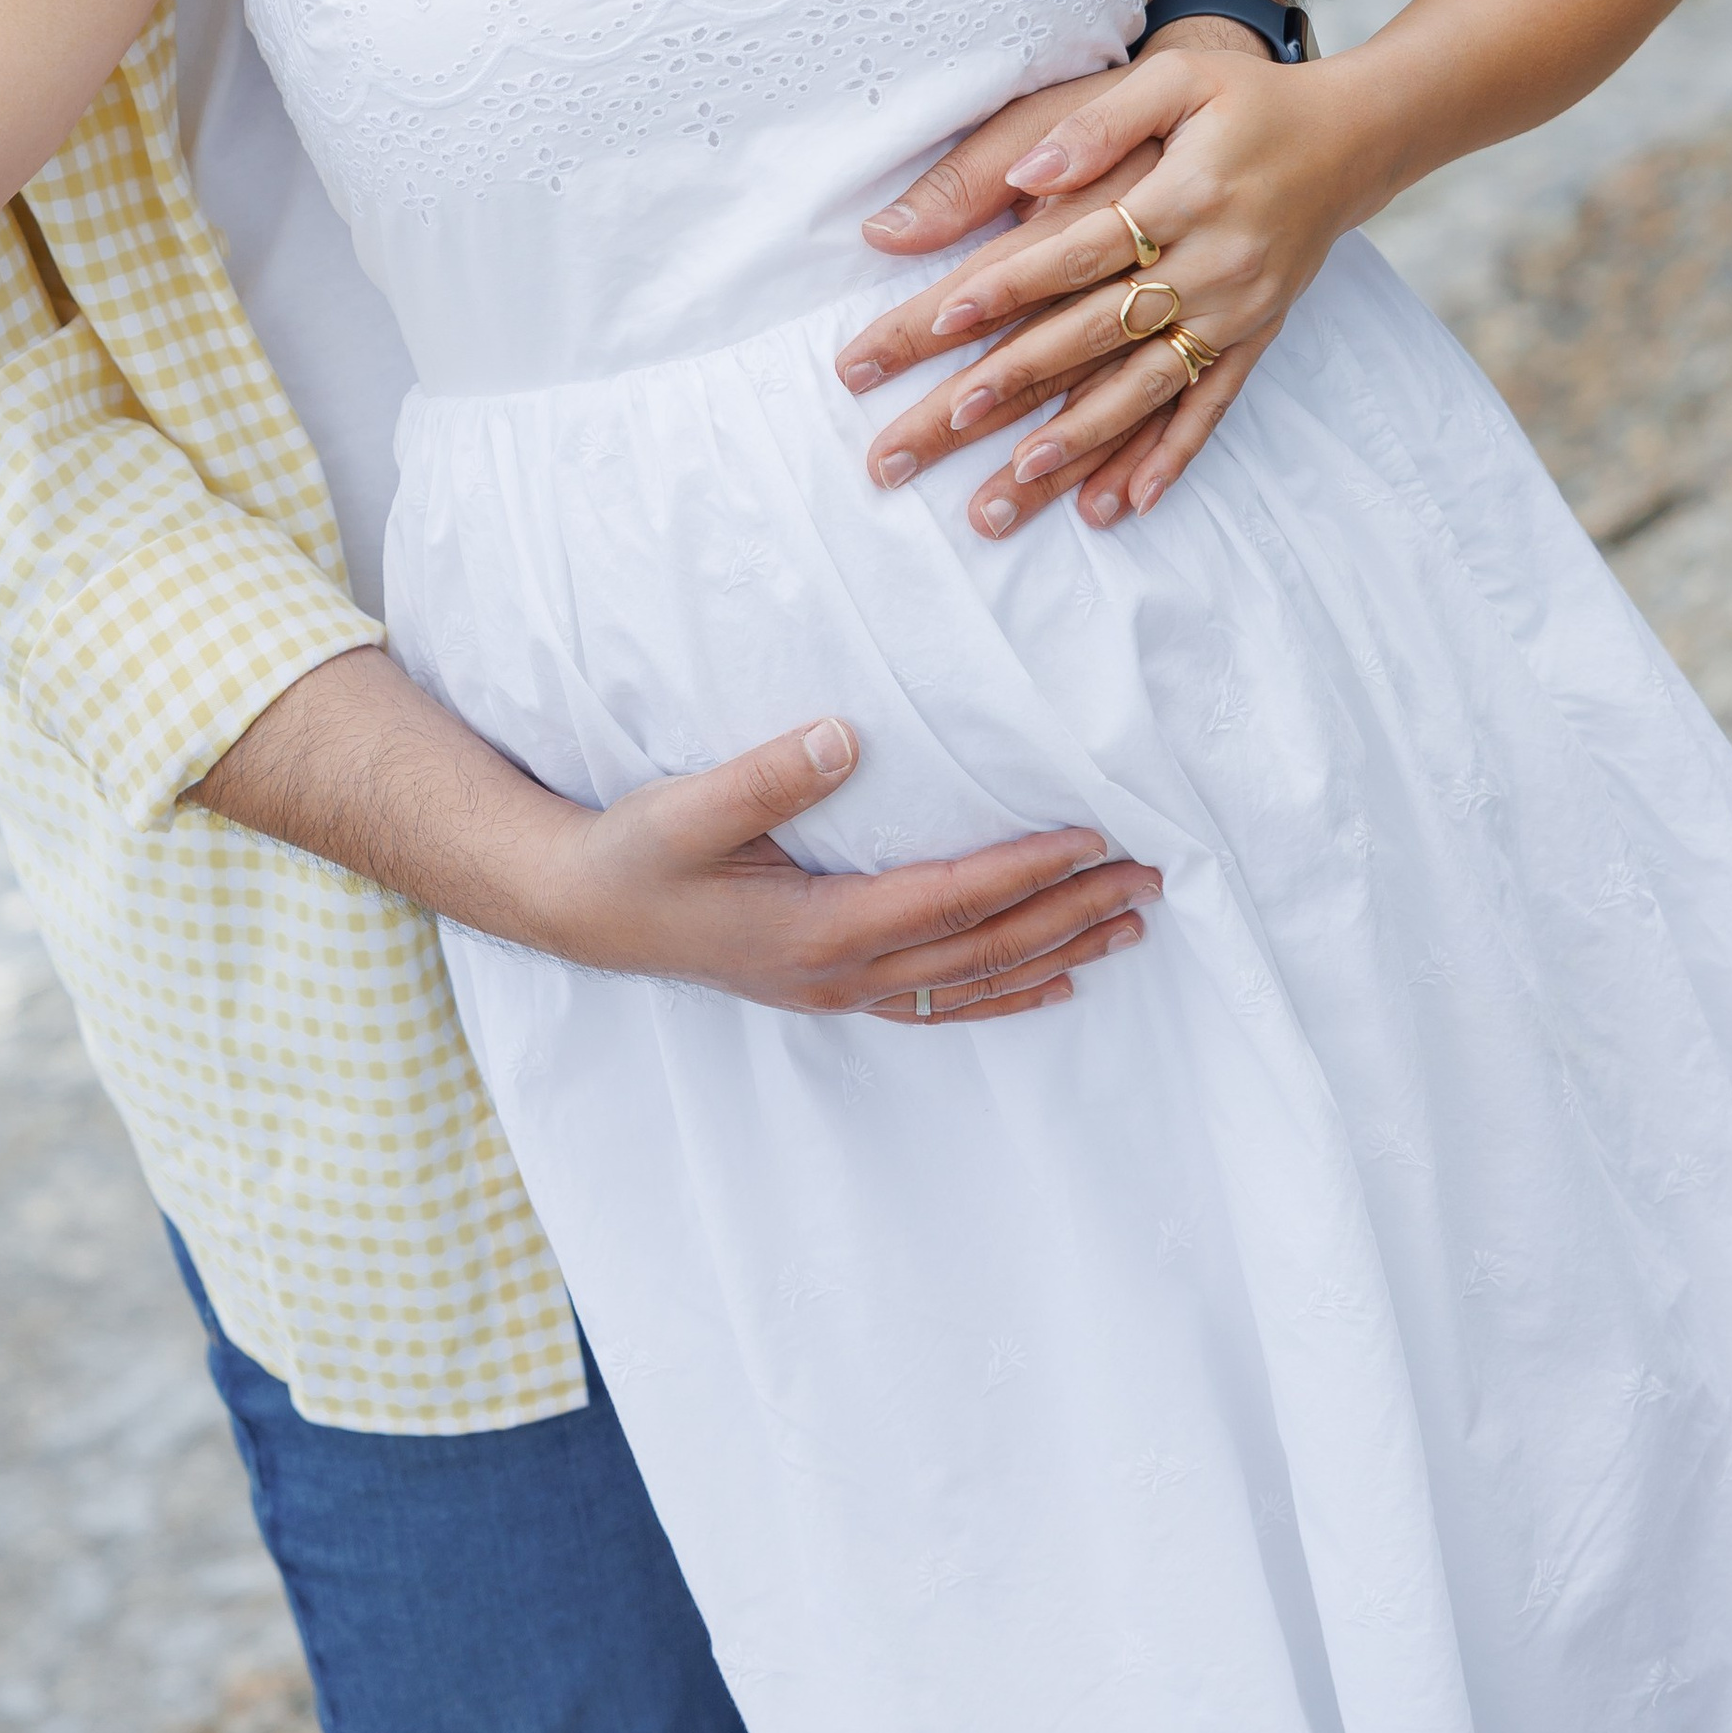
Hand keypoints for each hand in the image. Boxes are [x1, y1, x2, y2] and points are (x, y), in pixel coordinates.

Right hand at [541, 716, 1161, 1025]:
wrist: (582, 909)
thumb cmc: (634, 854)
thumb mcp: (687, 808)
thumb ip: (768, 776)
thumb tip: (849, 733)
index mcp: (819, 928)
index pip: (950, 899)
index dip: (1026, 870)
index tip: (1093, 837)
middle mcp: (842, 971)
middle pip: (982, 947)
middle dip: (1071, 911)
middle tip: (1150, 876)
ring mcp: (840, 988)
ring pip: (974, 980)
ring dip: (1057, 951)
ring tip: (1131, 925)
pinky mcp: (831, 985)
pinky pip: (942, 1000)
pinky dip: (1006, 992)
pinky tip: (1052, 983)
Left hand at [842, 24, 1368, 535]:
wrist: (1356, 134)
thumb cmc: (1246, 100)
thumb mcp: (1177, 79)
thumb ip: (1099, 122)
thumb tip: (1030, 173)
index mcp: (1186, 193)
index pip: (1083, 247)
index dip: (1012, 283)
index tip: (942, 318)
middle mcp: (1217, 261)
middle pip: (1101, 328)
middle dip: (1022, 376)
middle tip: (949, 418)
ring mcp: (1240, 309)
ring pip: (1150, 384)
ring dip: (1085, 435)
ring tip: (1019, 476)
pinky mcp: (1258, 337)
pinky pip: (1212, 405)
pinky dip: (1171, 456)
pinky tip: (1126, 502)